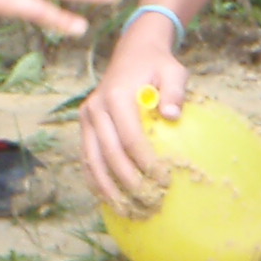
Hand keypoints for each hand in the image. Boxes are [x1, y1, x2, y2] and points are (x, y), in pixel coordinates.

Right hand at [78, 18, 186, 219]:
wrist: (132, 52)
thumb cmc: (157, 64)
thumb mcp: (174, 70)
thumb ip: (174, 91)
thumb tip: (173, 116)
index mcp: (117, 96)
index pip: (129, 137)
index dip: (145, 161)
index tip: (163, 180)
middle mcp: (96, 108)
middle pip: (109, 152)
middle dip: (127, 180)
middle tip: (147, 202)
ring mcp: (88, 117)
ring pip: (92, 158)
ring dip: (106, 186)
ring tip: (124, 209)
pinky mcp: (86, 124)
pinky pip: (87, 155)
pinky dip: (95, 178)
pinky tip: (106, 197)